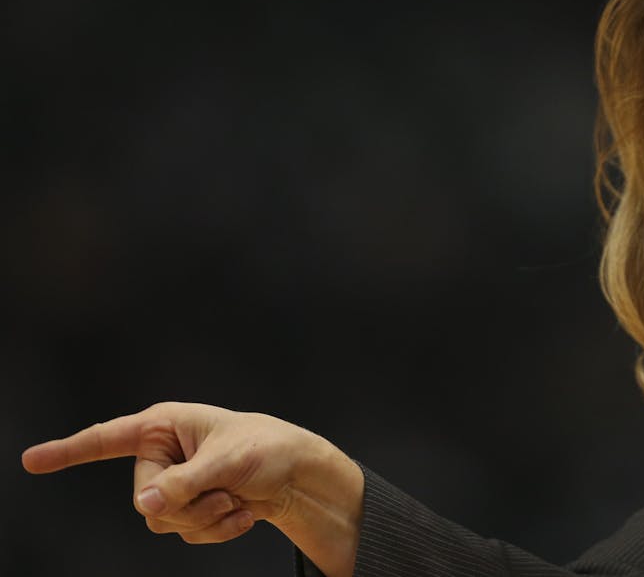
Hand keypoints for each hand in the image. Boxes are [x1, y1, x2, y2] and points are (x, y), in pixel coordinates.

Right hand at [22, 402, 362, 576]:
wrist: (298, 474)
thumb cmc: (268, 448)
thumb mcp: (230, 461)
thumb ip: (185, 483)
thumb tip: (146, 505)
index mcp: (164, 425)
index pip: (107, 439)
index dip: (69, 452)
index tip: (31, 460)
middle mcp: (162, 454)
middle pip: (144, 499)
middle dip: (187, 504)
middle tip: (224, 492)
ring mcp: (173, 483)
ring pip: (162, 522)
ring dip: (204, 519)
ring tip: (235, 499)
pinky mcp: (188, 506)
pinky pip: (185, 533)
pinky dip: (217, 529)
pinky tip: (243, 514)